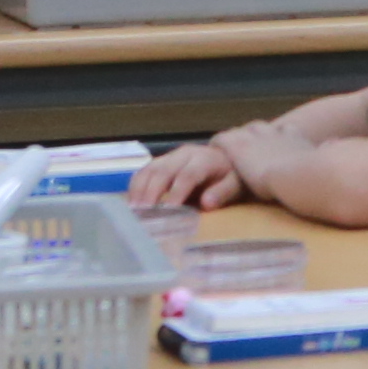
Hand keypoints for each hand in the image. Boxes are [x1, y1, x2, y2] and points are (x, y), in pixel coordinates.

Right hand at [127, 136, 253, 212]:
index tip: (168, 211)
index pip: (188, 175)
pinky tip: (132, 204)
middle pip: (163, 171)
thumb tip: (207, 203)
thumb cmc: (230, 176)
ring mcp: (170, 156)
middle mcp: (184, 154)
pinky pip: (143, 172)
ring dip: (139, 191)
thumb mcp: (235, 184)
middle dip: (151, 193)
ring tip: (134, 212)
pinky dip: (135, 188)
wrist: (225, 158)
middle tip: (143, 214)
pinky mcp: (159, 162)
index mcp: (205, 159)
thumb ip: (222, 192)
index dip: (177, 193)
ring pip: (149, 170)